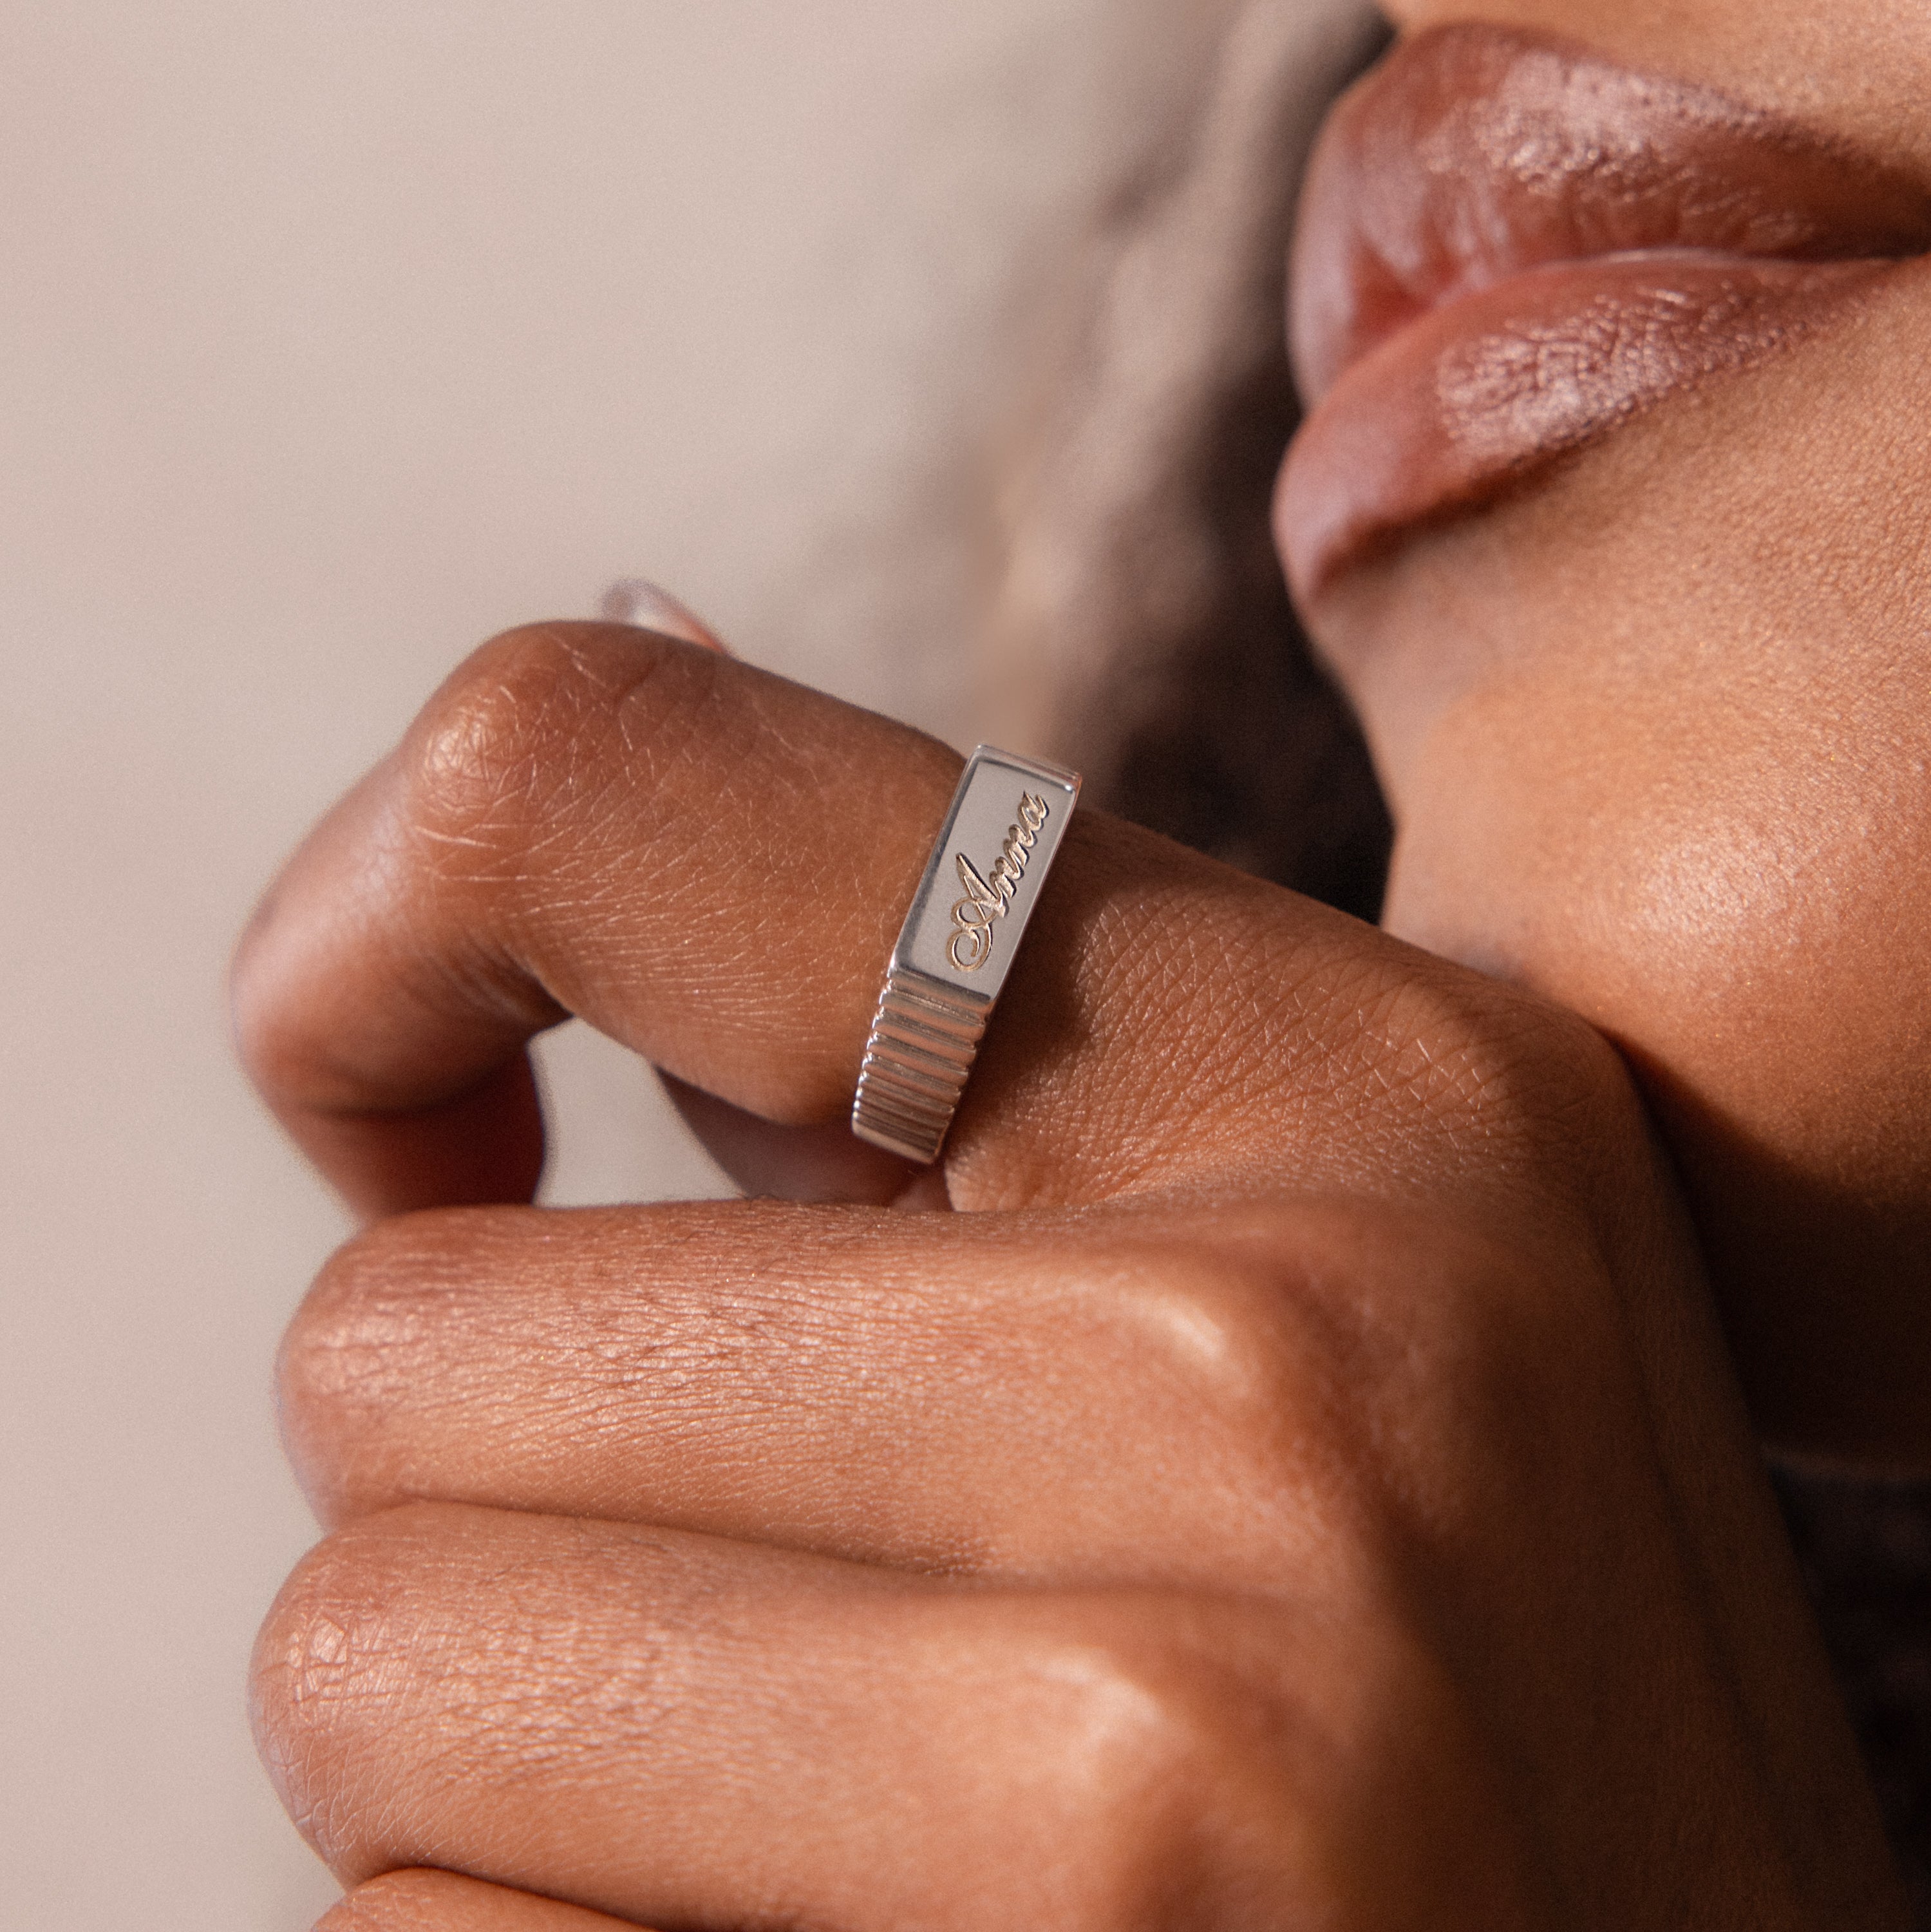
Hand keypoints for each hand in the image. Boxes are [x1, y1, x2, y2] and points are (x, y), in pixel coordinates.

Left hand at [236, 622, 1899, 1928]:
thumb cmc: (1434, 1675)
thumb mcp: (1280, 1282)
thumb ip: (919, 1111)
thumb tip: (446, 995)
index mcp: (1319, 1071)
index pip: (587, 775)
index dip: (362, 953)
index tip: (412, 1155)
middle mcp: (1262, 1354)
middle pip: (398, 1350)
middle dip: (483, 1511)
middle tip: (732, 1612)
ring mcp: (1164, 1727)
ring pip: (370, 1683)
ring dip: (501, 1768)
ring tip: (805, 1812)